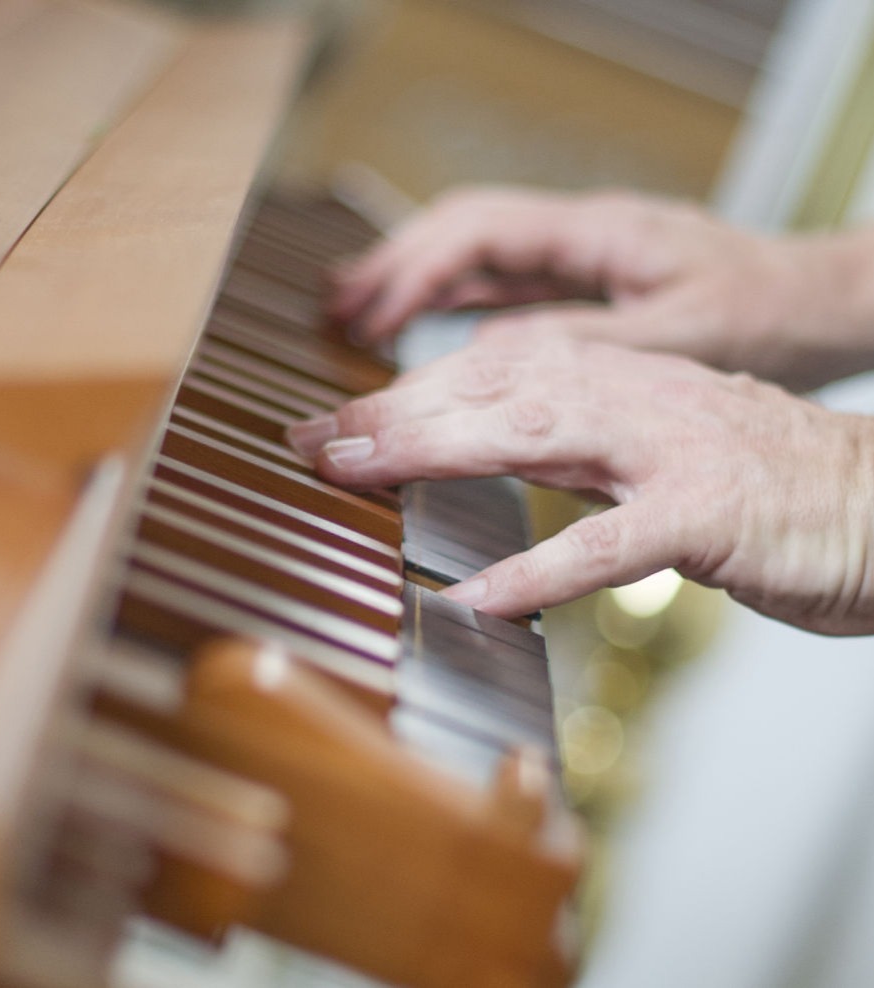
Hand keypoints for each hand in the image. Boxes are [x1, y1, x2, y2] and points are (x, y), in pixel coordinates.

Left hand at [286, 336, 873, 633]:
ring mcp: (674, 449)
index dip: (401, 394)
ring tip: (356, 474)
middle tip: (307, 440)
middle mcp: (636, 397)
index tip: (329, 424)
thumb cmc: (765, 487)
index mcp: (618, 380)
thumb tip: (477, 448)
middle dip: (392, 412)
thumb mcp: (649, 448)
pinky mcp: (713, 514)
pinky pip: (614, 543)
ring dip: (436, 450)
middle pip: (492, 389)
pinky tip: (479, 595)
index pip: (489, 372)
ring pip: (536, 432)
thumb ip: (568, 446)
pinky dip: (544, 569)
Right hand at [329, 186, 873, 390]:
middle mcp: (582, 233)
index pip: (479, 233)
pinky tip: (422, 326)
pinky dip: (450, 299)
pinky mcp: (589, 282)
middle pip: (461, 230)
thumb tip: (487, 362)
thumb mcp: (678, 339)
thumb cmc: (772, 317)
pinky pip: (501, 280)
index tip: (365, 319)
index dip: (413, 272)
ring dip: (413, 279)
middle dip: (392, 266)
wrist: (825, 304)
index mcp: (600, 232)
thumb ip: (582, 346)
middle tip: (335, 311)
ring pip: (476, 251)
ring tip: (354, 314)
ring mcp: (582, 255)